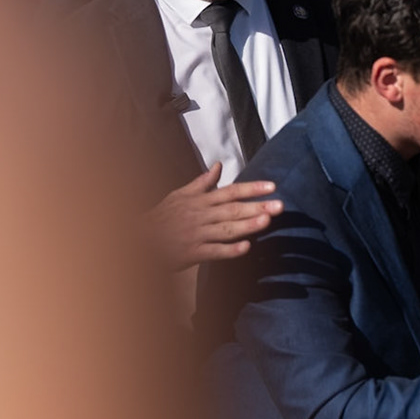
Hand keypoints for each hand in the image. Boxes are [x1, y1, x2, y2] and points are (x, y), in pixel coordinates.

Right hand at [146, 164, 280, 268]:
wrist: (138, 239)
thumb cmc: (161, 217)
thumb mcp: (179, 195)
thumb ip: (202, 182)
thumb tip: (219, 165)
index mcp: (199, 201)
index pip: (230, 191)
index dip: (251, 188)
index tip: (272, 186)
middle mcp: (200, 216)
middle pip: (232, 210)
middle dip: (257, 207)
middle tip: (281, 205)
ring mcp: (196, 235)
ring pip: (226, 230)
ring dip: (247, 225)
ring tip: (267, 221)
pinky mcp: (192, 253)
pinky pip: (213, 251)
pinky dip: (229, 250)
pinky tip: (246, 247)